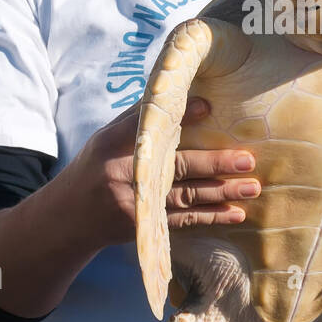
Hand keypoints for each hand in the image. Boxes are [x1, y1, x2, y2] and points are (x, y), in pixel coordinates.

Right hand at [70, 96, 261, 249]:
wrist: (68, 219)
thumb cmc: (94, 167)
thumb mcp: (106, 138)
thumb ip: (138, 118)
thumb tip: (179, 94)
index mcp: (111, 146)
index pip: (147, 127)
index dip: (179, 118)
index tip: (208, 106)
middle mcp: (124, 176)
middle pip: (176, 167)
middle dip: (215, 164)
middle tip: (248, 158)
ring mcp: (137, 205)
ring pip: (187, 196)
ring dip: (222, 192)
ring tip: (252, 186)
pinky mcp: (146, 227)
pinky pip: (184, 220)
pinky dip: (211, 217)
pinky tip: (236, 212)